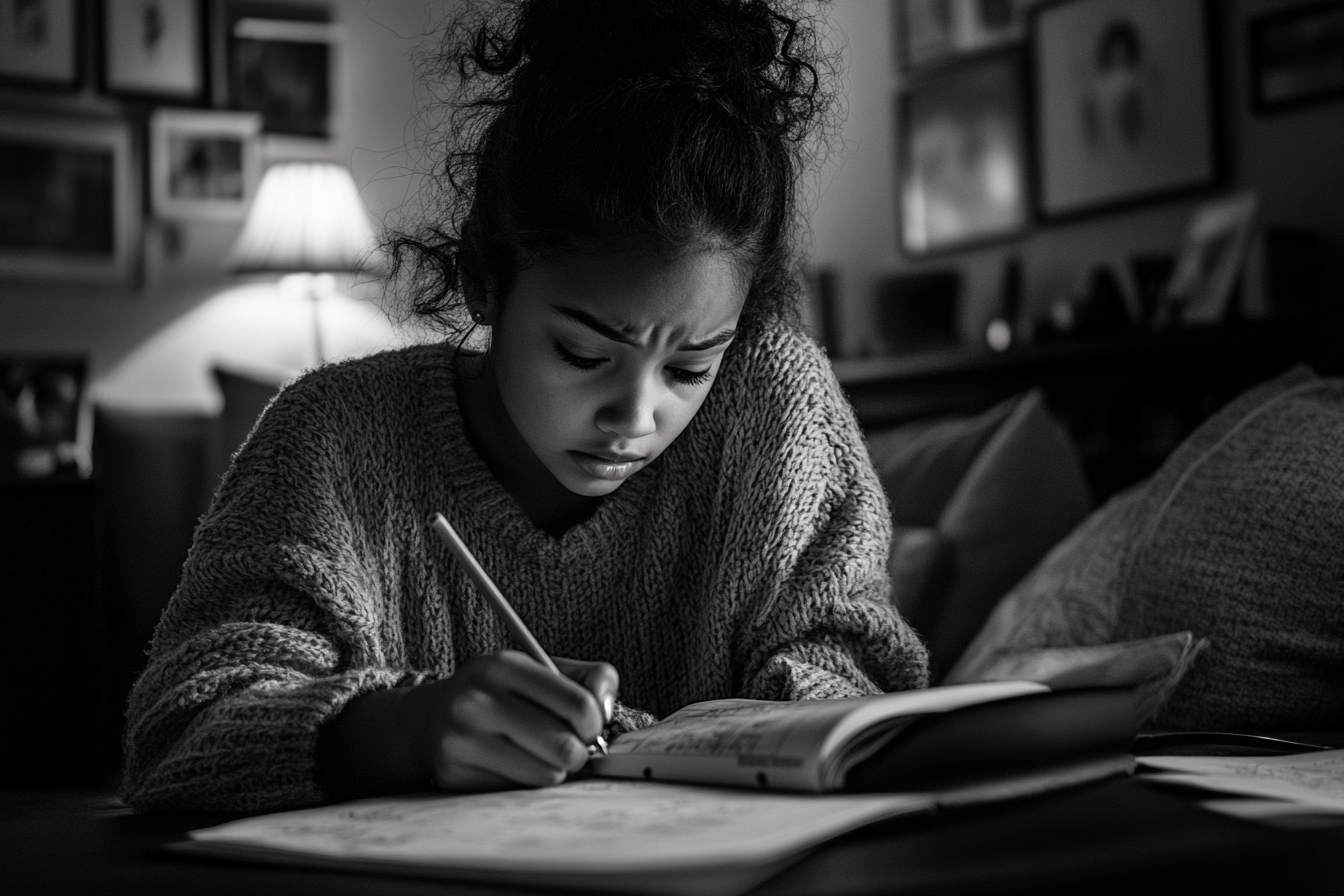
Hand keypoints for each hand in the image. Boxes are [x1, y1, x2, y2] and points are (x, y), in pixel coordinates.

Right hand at [407, 650, 617, 791]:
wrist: (429, 719)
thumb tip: (605, 712)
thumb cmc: (500, 693)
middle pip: (564, 746)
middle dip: (578, 752)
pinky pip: (518, 791)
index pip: (578, 704)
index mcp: (504, 666)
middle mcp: (478, 700)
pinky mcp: (456, 774)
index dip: (594, 723)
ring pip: (545, 775)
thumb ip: (589, 678)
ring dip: (555, 771)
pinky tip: (513, 765)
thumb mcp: (541, 670)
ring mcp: (463, 739)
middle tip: (570, 746)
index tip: (588, 726)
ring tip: (541, 755)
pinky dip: (526, 783)